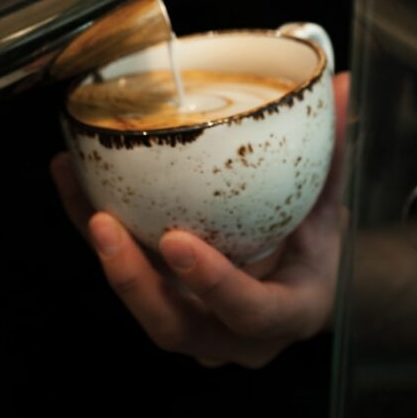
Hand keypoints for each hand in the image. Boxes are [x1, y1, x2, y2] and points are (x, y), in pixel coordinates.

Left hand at [51, 72, 349, 368]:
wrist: (297, 282)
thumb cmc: (314, 248)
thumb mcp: (331, 208)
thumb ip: (336, 153)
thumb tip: (345, 85)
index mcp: (284, 312)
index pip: (251, 312)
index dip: (213, 284)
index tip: (178, 243)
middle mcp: (231, 332)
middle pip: (174, 326)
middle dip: (133, 280)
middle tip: (105, 225)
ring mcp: (192, 322)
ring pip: (139, 302)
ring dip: (104, 252)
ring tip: (78, 189)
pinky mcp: (161, 299)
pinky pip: (124, 272)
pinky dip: (91, 228)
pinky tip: (71, 177)